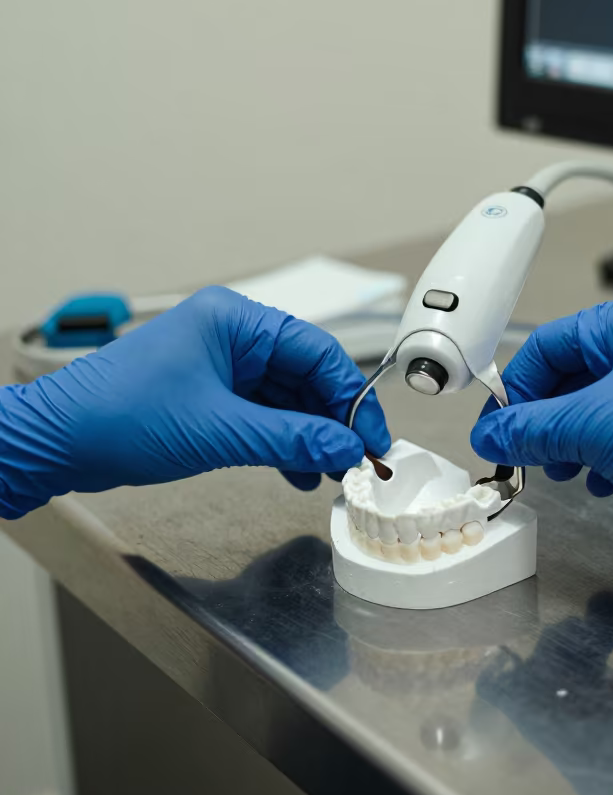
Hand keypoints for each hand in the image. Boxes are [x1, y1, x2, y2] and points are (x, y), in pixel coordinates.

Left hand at [0, 287, 388, 515]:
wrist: (57, 440)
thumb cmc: (119, 415)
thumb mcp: (219, 431)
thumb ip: (291, 439)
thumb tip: (345, 448)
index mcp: (235, 320)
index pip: (318, 352)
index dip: (352, 398)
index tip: (372, 438)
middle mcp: (232, 335)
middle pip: (306, 375)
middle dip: (333, 421)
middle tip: (358, 461)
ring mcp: (219, 364)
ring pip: (286, 398)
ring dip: (309, 437)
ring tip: (330, 474)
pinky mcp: (208, 394)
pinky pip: (262, 414)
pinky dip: (282, 443)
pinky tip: (297, 472)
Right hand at [471, 292, 612, 614]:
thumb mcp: (593, 427)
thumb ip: (533, 429)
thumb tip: (494, 433)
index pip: (551, 343)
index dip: (517, 386)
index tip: (499, 424)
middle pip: (577, 374)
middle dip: (547, 419)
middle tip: (526, 451)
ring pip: (605, 404)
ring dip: (575, 440)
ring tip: (564, 471)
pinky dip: (609, 452)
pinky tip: (602, 479)